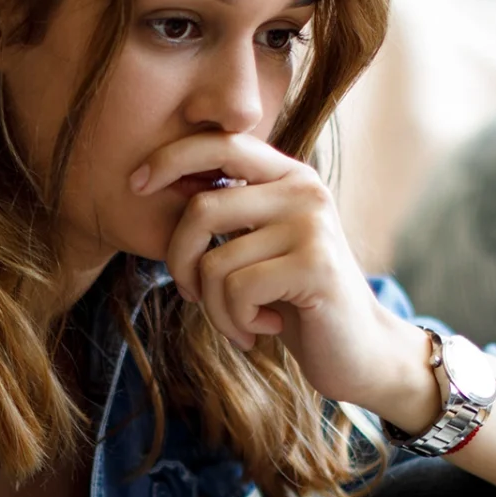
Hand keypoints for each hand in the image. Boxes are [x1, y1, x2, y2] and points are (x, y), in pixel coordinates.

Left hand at [129, 132, 435, 424]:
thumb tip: (158, 184)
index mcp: (287, 176)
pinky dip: (236, 322)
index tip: (136, 185)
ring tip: (240, 323)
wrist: (359, 352)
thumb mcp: (259, 247)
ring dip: (215, 308)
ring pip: (214, 263)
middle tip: (192, 294)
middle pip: (200, 210)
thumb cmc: (295, 301)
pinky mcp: (315, 266)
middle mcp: (303, 190)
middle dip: (179, 262)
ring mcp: (312, 225)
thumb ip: (228, 215)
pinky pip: (237, 291)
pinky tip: (263, 330)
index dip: (171, 158)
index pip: (220, 144)